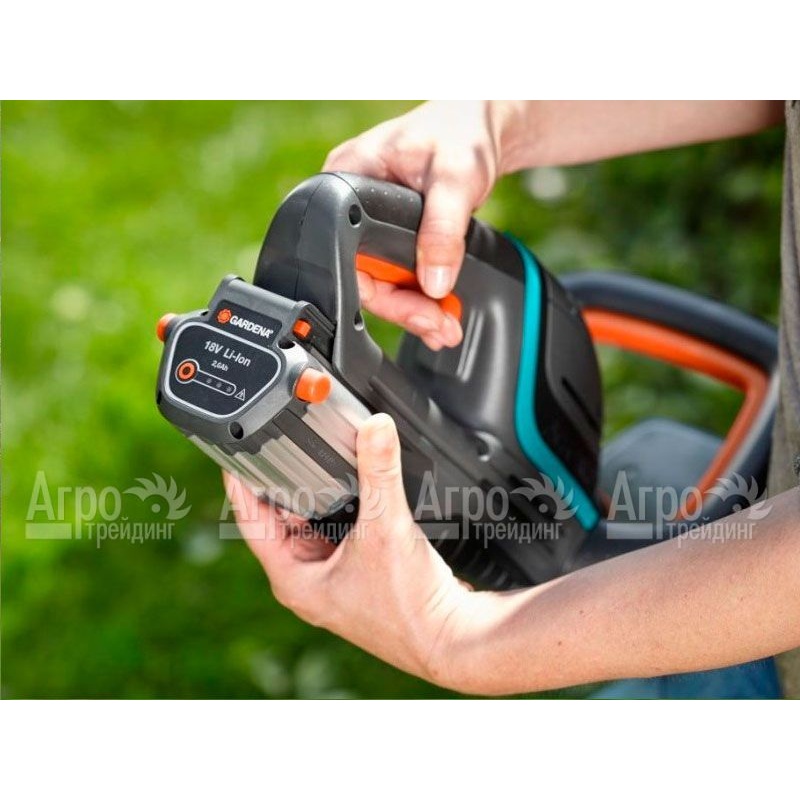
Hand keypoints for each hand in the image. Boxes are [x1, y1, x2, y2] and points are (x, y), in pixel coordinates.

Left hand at [225, 413, 474, 685]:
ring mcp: (332, 579)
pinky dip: (342, 508)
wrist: (452, 639)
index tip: (236, 446)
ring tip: (322, 455)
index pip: (250, 520)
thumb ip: (379, 473)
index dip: (241, 481)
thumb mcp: (386, 528)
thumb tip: (375, 428)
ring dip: (318, 494)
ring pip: (312, 523)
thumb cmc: (410, 608)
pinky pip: (338, 531)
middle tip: (289, 438)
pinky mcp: (358, 574)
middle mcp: (307, 581)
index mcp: (293, 579)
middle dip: (287, 481)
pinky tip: (356, 487)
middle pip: (282, 518)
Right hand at [323, 101, 524, 350]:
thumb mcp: (455, 177)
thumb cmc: (461, 132)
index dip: (378, 289)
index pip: (345, 253)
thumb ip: (443, 230)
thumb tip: (434, 282)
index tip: (413, 309)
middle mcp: (350, 204)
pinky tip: (441, 312)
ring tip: (445, 326)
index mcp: (346, 178)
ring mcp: (369, 223)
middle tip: (439, 327)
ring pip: (381, 281)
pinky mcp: (389, 236)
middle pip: (363, 275)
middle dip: (403, 308)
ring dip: (415, 310)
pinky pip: (396, 274)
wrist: (481, 125)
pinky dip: (420, 297)